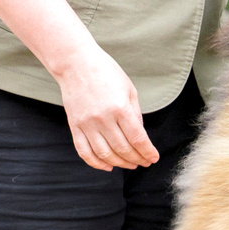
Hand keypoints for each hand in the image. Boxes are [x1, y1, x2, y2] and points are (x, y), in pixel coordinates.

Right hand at [55, 44, 157, 170]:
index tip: (153, 158)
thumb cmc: (106, 72)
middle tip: (144, 162)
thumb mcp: (129, 89)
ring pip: (105, 154)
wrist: (76, 63)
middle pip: (123, 149)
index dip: (147, 152)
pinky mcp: (75, 126)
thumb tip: (140, 137)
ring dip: (120, 164)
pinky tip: (107, 166)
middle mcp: (103, 119)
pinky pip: (85, 152)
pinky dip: (96, 163)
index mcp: (120, 108)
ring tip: (130, 164)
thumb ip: (136, 114)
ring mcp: (87, 124)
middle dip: (137, 159)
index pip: (137, 139)